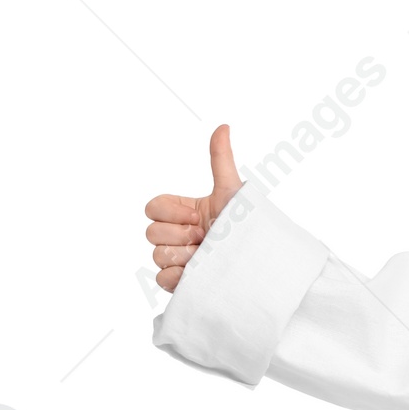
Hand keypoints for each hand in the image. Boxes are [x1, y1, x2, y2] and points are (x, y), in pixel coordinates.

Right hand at [144, 125, 242, 292]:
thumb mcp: (232, 192)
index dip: (172, 213)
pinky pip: (163, 278)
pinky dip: (180, 277)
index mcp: (184, 212)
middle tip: (206, 240)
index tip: (197, 217)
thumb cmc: (247, 228)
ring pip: (157, 256)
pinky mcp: (180, 283)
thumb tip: (223, 126)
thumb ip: (221, 160)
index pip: (153, 207)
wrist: (257, 265)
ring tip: (208, 259)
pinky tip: (200, 274)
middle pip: (152, 233)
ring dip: (183, 257)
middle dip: (180, 236)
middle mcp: (177, 235)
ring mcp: (177, 259)